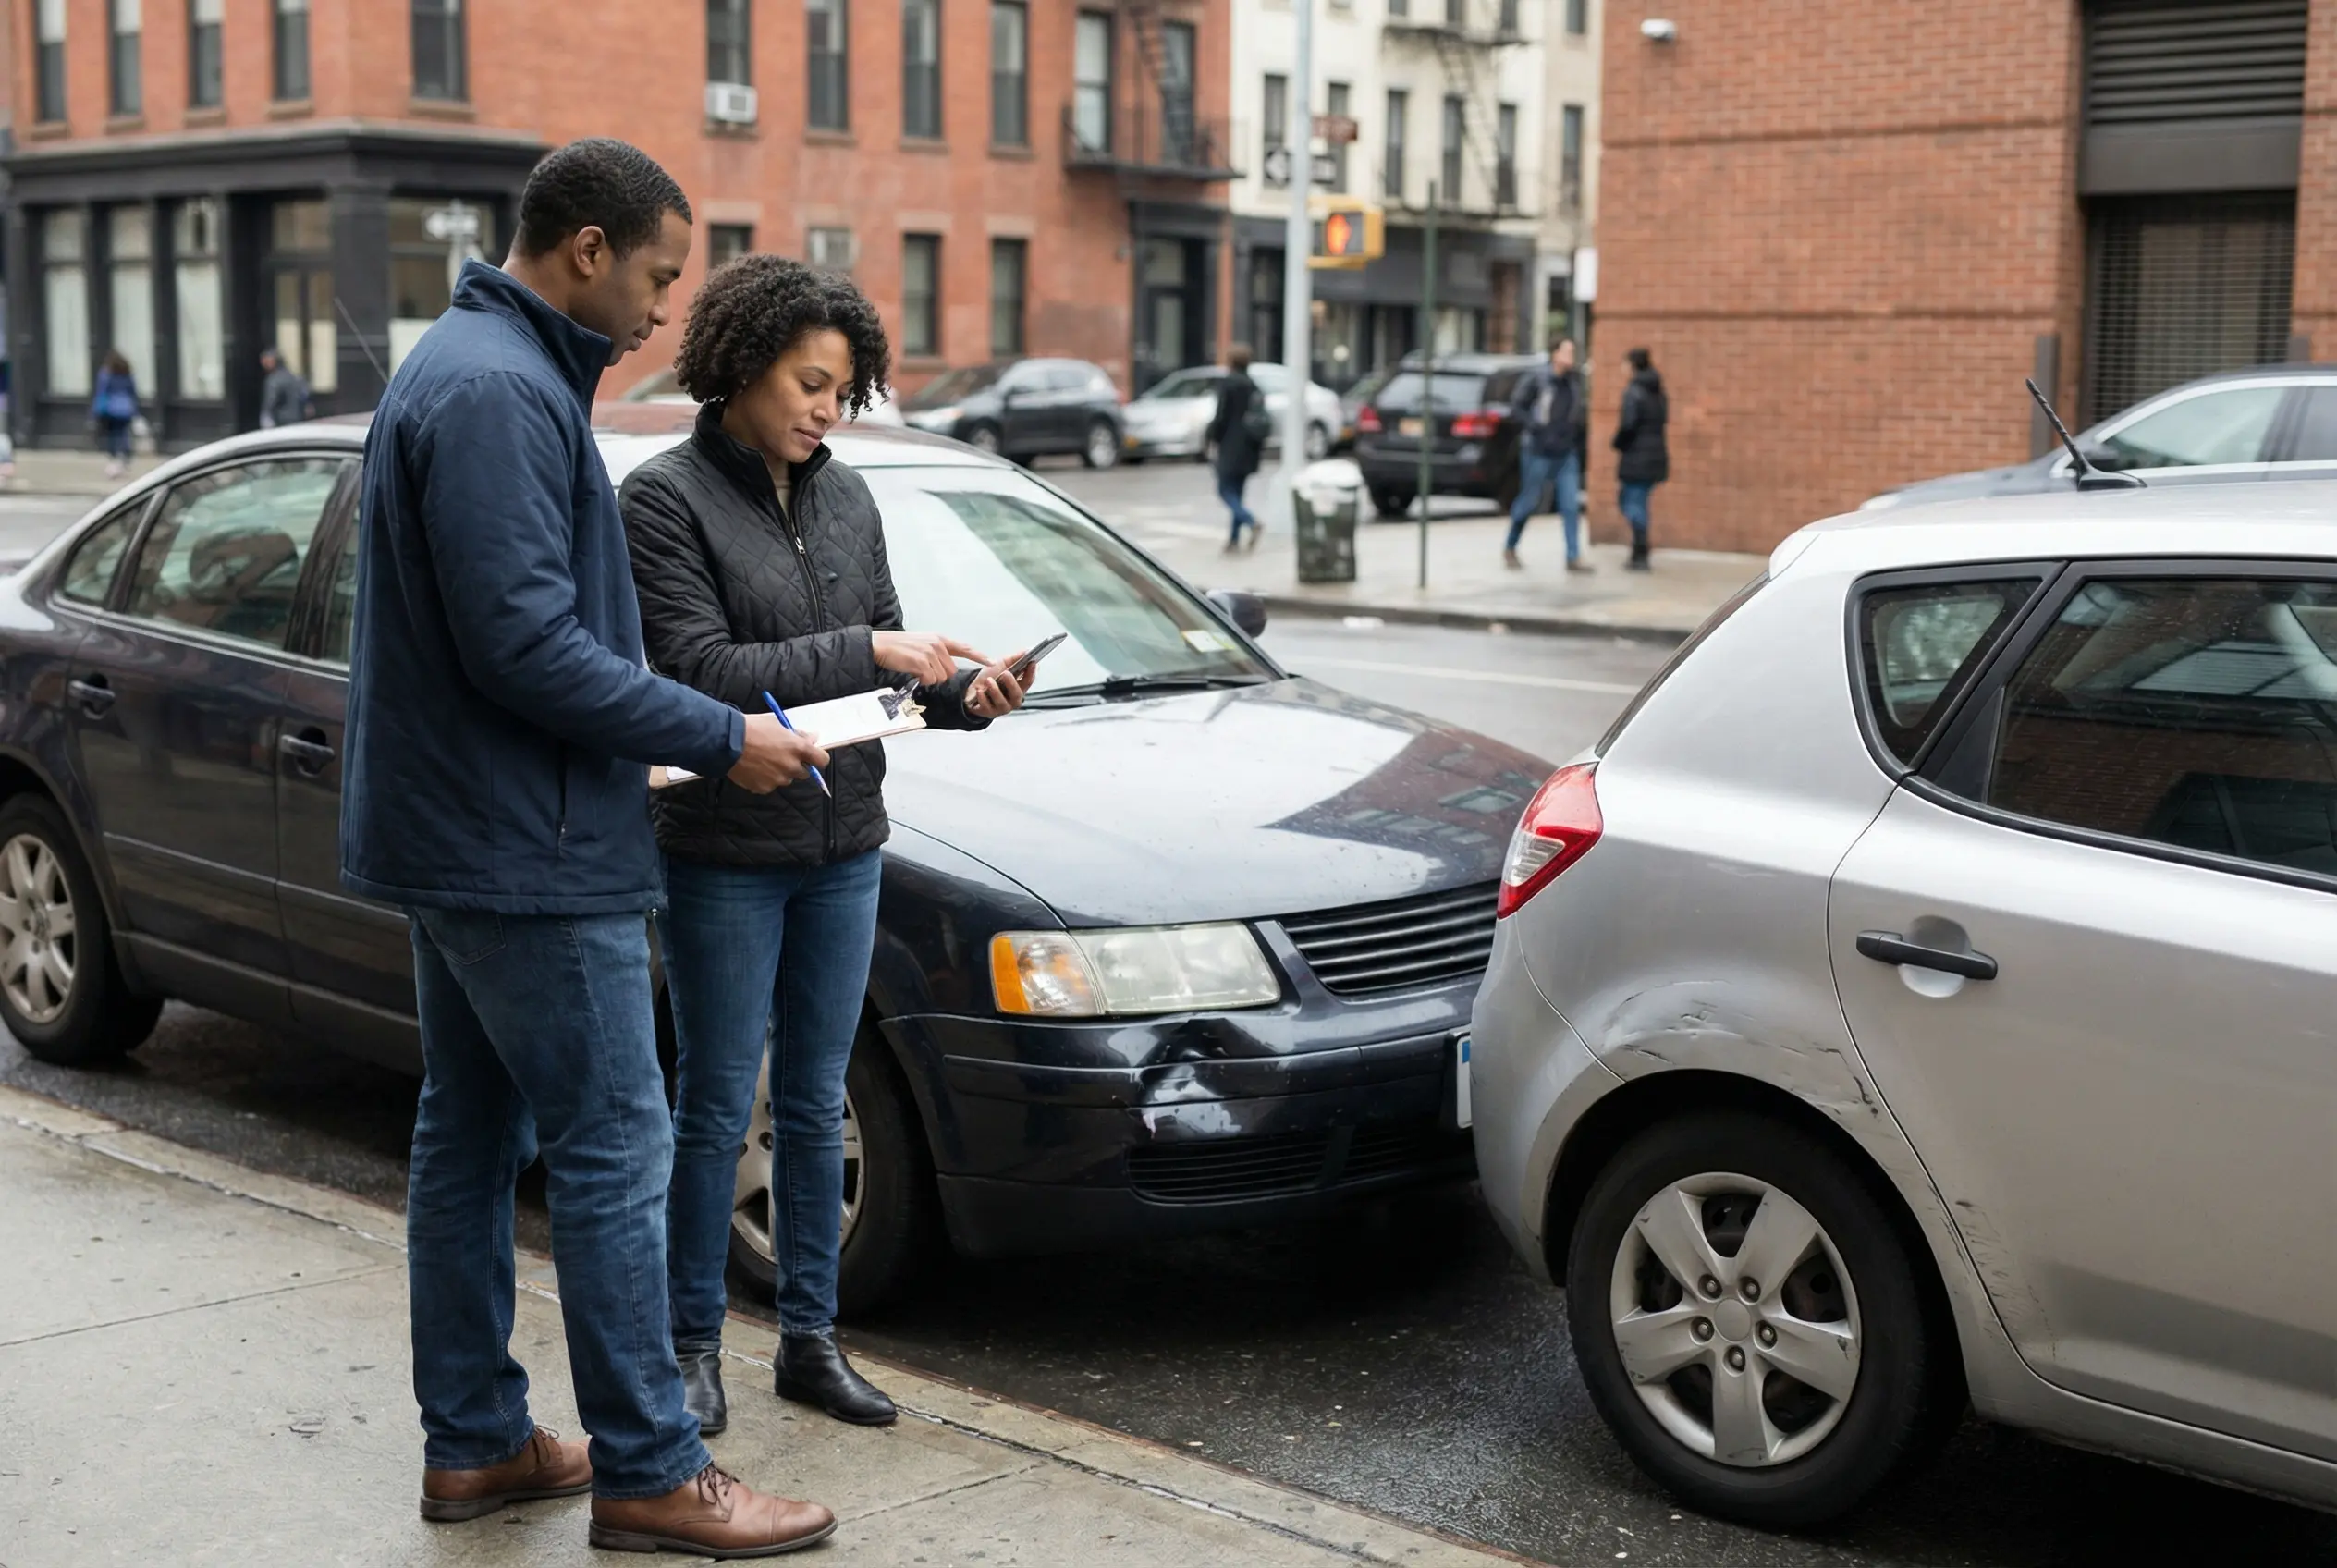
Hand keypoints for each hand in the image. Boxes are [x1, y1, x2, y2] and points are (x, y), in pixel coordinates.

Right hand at [727, 712, 828, 793]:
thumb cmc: (752, 728)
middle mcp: (791, 766)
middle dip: (795, 765)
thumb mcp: (777, 724)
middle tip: (781, 756)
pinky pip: (769, 785)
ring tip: (762, 761)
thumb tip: (813, 738)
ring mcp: (778, 779)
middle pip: (803, 772)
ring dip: (779, 772)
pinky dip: (764, 779)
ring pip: (785, 779)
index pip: (822, 760)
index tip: (812, 756)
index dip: (817, 758)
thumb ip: (797, 735)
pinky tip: (753, 768)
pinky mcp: (764, 788)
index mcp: (798, 748)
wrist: (726, 741)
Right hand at [874, 630, 991, 686]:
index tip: (991, 661)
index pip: (963, 648)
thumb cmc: (898, 647)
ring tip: (914, 668)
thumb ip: (936, 653)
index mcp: (939, 639)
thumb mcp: (921, 644)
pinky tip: (911, 671)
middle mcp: (937, 644)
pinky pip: (929, 680)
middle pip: (950, 671)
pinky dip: (921, 680)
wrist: (879, 645)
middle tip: (921, 669)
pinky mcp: (921, 661)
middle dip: (937, 675)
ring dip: (928, 678)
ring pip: (940, 678)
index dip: (978, 656)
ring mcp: (930, 652)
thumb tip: (944, 669)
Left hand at [965, 655, 1034, 719]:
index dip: (1031, 672)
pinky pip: (987, 707)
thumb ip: (1015, 658)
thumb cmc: (990, 678)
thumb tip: (1027, 651)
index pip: (1028, 681)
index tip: (1031, 662)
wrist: (972, 689)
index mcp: (1019, 688)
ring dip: (995, 691)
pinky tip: (980, 691)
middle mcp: (1013, 700)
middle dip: (1012, 684)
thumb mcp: (1002, 665)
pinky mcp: (989, 713)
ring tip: (989, 681)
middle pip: (1017, 694)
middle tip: (1006, 673)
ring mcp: (1001, 708)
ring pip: (1002, 702)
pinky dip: (983, 698)